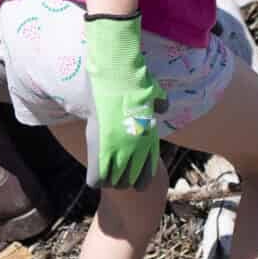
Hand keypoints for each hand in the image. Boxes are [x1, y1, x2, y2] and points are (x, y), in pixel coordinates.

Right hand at [82, 14, 167, 188]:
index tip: (127, 166)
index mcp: (149, 141)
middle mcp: (136, 150)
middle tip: (112, 168)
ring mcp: (119, 151)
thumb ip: (160, 104)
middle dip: (121, 179)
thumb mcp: (154, 95)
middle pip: (130, 183)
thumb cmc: (135, 81)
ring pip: (114, 184)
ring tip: (102, 169)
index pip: (146, 175)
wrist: (119, 74)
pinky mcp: (101, 148)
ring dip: (108, 179)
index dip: (136, 175)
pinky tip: (94, 169)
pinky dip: (95, 178)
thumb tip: (163, 108)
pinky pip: (97, 179)